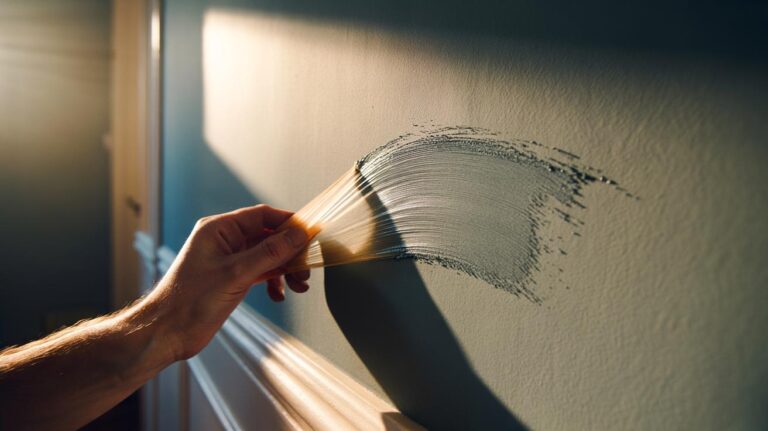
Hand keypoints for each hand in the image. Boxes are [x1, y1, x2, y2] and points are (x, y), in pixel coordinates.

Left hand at [142, 205, 309, 359]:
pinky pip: (261, 272)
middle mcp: (224, 241)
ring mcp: (229, 260)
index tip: (311, 234)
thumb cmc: (189, 301)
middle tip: (306, 269)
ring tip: (298, 286)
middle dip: (290, 252)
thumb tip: (299, 233)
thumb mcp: (237, 273)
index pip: (262, 216)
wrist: (166, 333)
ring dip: (286, 269)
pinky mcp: (232, 279)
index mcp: (218, 229)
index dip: (288, 223)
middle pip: (268, 236)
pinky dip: (274, 282)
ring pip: (268, 256)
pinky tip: (279, 295)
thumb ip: (271, 252)